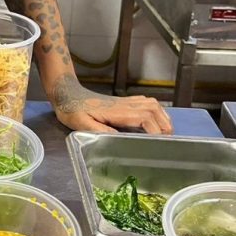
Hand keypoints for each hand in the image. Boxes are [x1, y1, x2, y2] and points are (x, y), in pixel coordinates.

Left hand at [49, 75, 172, 134]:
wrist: (67, 93)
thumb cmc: (72, 110)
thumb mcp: (81, 123)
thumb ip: (99, 130)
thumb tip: (117, 137)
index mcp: (115, 111)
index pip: (143, 118)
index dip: (154, 130)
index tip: (159, 142)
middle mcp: (124, 104)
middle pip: (153, 110)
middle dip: (163, 124)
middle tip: (169, 140)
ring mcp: (124, 101)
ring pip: (152, 104)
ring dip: (162, 116)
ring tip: (166, 132)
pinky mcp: (123, 101)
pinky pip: (146, 102)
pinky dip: (156, 110)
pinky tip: (156, 120)